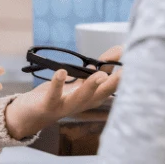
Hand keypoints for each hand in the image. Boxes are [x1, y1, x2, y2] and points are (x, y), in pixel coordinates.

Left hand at [3, 45, 122, 139]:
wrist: (30, 115)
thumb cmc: (58, 96)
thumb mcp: (81, 81)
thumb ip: (98, 68)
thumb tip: (119, 50)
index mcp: (92, 96)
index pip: (112, 86)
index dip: (123, 74)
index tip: (134, 59)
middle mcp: (83, 103)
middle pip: (102, 94)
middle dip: (115, 83)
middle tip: (127, 71)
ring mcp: (66, 105)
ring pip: (81, 98)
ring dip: (91, 87)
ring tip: (99, 75)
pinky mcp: (49, 105)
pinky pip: (54, 95)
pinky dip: (58, 84)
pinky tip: (62, 72)